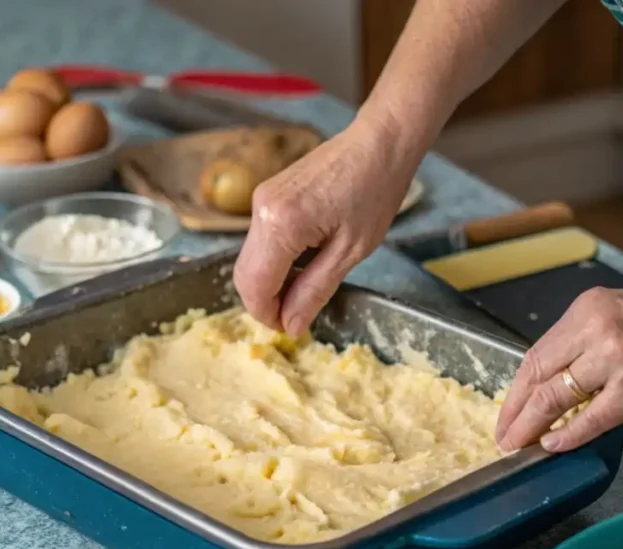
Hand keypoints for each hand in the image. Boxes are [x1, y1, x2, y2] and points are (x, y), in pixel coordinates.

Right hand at [234, 117, 418, 335]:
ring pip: (249, 259)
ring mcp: (260, 199)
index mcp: (281, 225)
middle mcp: (260, 210)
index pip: (255, 287)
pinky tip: (302, 264)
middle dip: (265, 303)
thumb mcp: (350, 252)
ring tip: (304, 291)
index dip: (269, 316)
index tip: (291, 330)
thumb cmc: (374, 192)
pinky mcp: (266, 194)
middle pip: (243, 276)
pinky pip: (258, 240)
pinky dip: (272, 261)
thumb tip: (291, 325)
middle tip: (296, 317)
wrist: (378, 144)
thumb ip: (315, 290)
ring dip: (269, 282)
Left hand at [495, 280, 622, 452]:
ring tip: (518, 445)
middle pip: (536, 375)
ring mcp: (614, 358)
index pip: (536, 353)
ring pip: (555, 396)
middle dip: (514, 410)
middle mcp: (594, 328)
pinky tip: (553, 445)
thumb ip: (589, 342)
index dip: (515, 388)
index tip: (506, 409)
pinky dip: (568, 434)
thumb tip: (560, 382)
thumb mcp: (622, 315)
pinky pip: (590, 417)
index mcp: (587, 309)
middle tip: (503, 435)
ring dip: (531, 425)